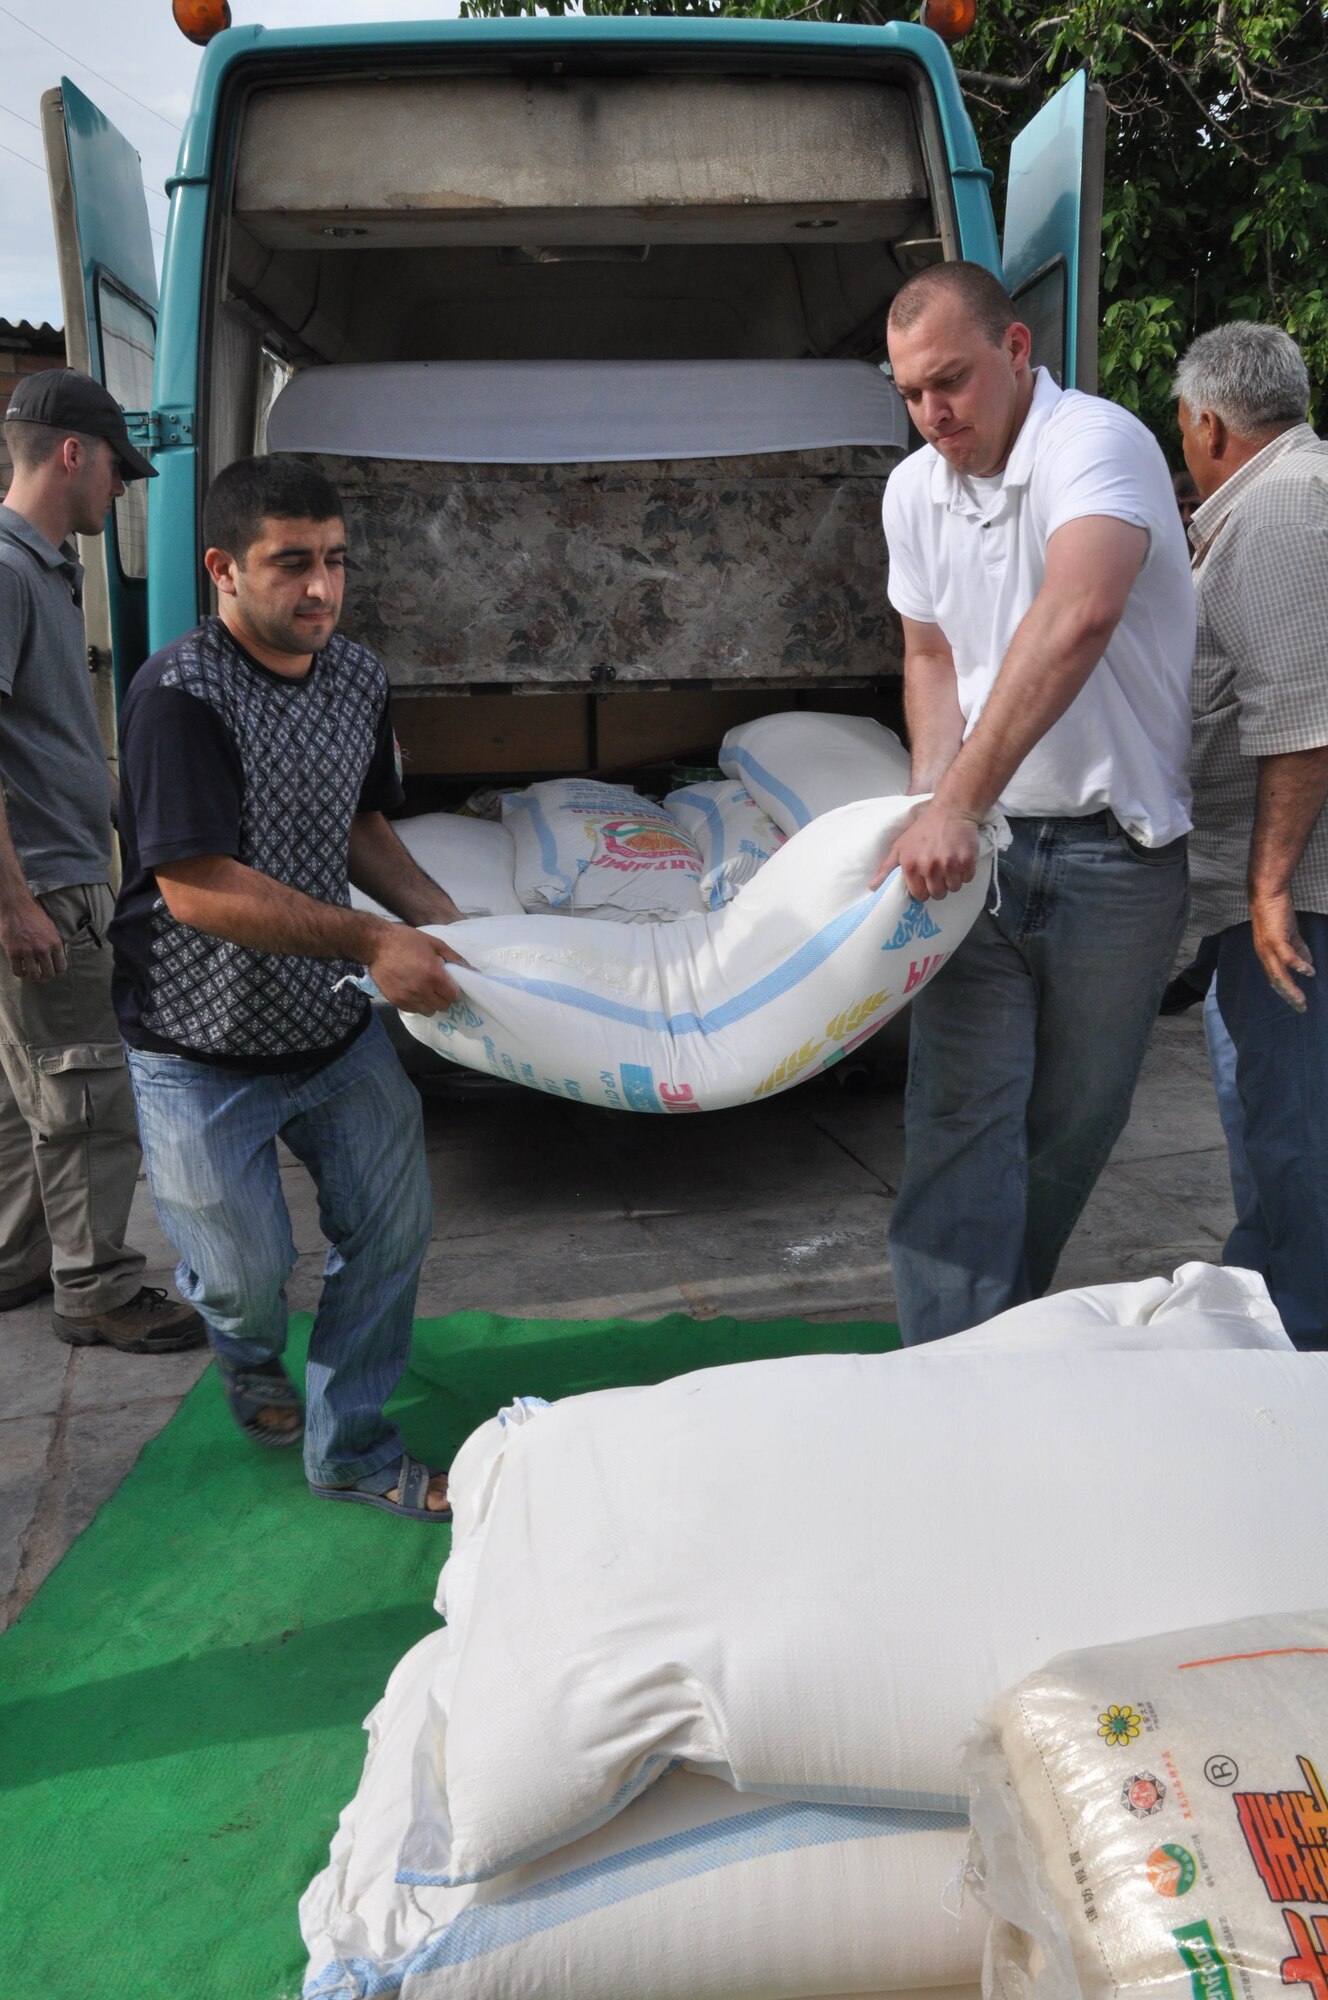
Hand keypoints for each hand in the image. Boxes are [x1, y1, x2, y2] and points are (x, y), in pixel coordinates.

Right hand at [0, 892, 67, 980]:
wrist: (16, 907)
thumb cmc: (34, 916)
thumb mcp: (51, 928)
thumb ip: (55, 944)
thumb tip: (58, 959)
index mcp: (55, 943)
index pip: (61, 967)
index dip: (57, 972)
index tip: (53, 971)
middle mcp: (42, 949)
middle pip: (48, 974)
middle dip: (46, 977)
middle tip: (42, 975)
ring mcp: (27, 951)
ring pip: (33, 976)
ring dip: (33, 977)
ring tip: (32, 972)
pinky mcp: (13, 952)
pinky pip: (18, 971)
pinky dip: (20, 973)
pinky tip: (22, 969)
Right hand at [368, 925, 469, 1013]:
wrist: (376, 944)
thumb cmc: (407, 940)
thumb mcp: (435, 943)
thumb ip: (455, 958)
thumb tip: (474, 971)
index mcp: (433, 975)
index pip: (453, 996)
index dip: (453, 990)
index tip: (449, 983)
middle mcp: (421, 990)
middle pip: (443, 1006)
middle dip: (444, 997)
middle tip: (438, 986)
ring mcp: (407, 997)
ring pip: (429, 1011)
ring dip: (431, 1003)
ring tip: (425, 989)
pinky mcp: (396, 1001)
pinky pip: (413, 1010)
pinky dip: (417, 1004)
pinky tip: (413, 990)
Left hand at [871, 800, 980, 900]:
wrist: (950, 811)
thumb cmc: (922, 830)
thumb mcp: (899, 847)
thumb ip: (886, 869)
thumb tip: (873, 887)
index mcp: (912, 866)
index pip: (920, 896)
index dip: (924, 890)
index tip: (926, 881)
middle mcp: (930, 867)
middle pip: (938, 894)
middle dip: (939, 886)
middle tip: (939, 872)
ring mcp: (950, 864)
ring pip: (953, 888)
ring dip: (952, 880)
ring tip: (949, 864)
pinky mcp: (967, 860)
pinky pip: (967, 879)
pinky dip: (965, 872)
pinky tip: (959, 860)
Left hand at [1250, 889, 1313, 1011]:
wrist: (1269, 892)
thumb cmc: (1278, 912)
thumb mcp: (1290, 934)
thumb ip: (1298, 950)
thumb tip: (1308, 966)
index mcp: (1266, 954)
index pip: (1275, 978)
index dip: (1286, 991)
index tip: (1297, 1003)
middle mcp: (1263, 954)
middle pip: (1275, 981)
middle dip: (1288, 996)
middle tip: (1301, 1008)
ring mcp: (1267, 947)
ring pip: (1278, 974)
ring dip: (1290, 989)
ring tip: (1302, 1000)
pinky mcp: (1275, 938)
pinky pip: (1287, 957)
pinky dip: (1298, 965)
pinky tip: (1308, 971)